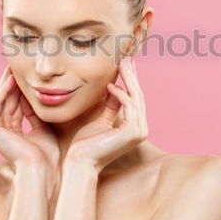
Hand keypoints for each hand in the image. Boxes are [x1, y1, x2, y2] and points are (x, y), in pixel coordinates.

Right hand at [0, 65, 60, 174]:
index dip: (22, 87)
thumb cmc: (48, 155)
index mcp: (13, 132)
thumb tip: (39, 95)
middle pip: (8, 99)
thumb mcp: (44, 127)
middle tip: (19, 63)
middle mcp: (2, 130)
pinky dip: (4, 90)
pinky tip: (12, 78)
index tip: (29, 73)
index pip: (17, 104)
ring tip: (14, 65)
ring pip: (2, 99)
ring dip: (7, 81)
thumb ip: (37, 113)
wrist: (42, 170)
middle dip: (13, 80)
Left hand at [65, 55, 148, 172]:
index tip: (126, 63)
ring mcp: (139, 132)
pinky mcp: (133, 132)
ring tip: (122, 63)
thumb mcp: (100, 120)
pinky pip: (129, 106)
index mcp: (134, 127)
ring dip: (129, 79)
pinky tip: (111, 86)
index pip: (135, 98)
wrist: (80, 163)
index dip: (131, 80)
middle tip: (127, 56)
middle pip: (138, 96)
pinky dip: (121, 94)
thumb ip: (111, 106)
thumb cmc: (86, 145)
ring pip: (136, 98)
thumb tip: (114, 88)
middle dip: (132, 75)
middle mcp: (140, 129)